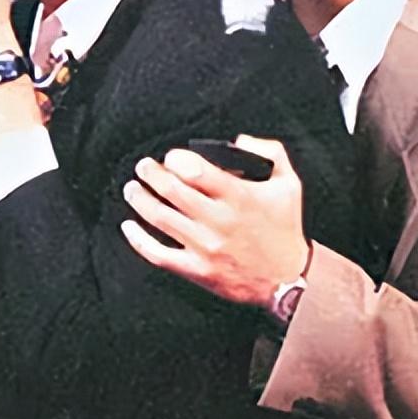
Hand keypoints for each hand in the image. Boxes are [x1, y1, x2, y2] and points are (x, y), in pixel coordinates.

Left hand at [119, 135, 310, 308]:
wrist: (289, 279)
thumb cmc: (284, 228)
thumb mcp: (288, 183)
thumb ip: (269, 152)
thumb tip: (240, 139)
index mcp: (239, 197)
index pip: (196, 170)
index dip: (176, 159)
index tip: (171, 157)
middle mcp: (219, 221)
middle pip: (171, 190)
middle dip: (150, 173)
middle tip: (143, 166)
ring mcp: (206, 246)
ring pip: (160, 218)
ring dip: (139, 199)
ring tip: (132, 188)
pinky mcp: (198, 269)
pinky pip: (159, 254)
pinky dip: (138, 240)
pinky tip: (129, 226)